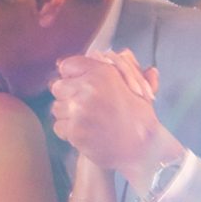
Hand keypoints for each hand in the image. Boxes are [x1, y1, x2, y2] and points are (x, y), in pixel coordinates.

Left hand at [51, 50, 177, 186]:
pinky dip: (69, 132)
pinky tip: (86, 133)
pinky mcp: (74, 129)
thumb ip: (129, 68)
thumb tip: (126, 52)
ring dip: (68, 115)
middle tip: (85, 107)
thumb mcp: (139, 88)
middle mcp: (88, 87)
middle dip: (68, 96)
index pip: (67, 65)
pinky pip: (59, 127)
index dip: (73, 76)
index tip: (80, 85)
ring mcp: (78, 109)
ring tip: (89, 122)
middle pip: (58, 87)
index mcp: (103, 72)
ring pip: (57, 108)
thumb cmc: (141, 119)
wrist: (143, 149)